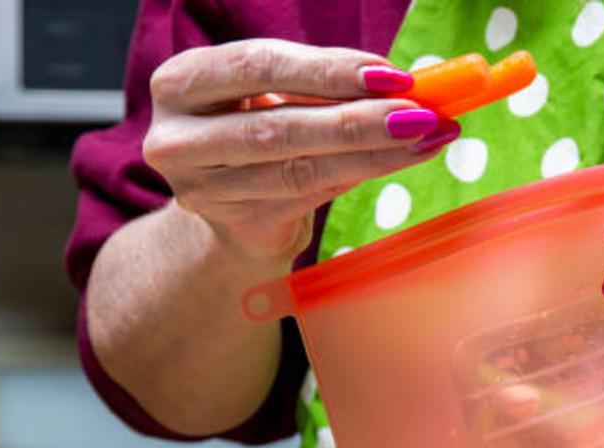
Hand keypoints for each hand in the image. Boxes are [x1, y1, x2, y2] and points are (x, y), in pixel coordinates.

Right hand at [143, 39, 458, 264]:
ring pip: (299, 168)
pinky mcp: (236, 226)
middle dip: (357, 118)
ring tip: (425, 135)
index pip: (258, 65)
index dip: (327, 69)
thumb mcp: (274, 97)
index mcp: (181, 84)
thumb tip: (400, 82)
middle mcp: (179, 139)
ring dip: (372, 152)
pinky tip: (403, 159)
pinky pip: (309, 197)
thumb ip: (323, 85)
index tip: (389, 75)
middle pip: (279, 126)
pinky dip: (364, 174)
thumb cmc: (258, 133)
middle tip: (418, 113)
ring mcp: (203, 190)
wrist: (230, 211)